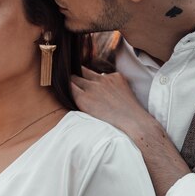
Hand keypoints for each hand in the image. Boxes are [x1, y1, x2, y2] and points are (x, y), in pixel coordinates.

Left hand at [72, 66, 190, 195]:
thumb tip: (102, 93)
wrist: (134, 123)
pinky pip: (71, 89)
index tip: (81, 77)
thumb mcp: (125, 94)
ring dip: (71, 82)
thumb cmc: (131, 115)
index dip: (87, 75)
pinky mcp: (84, 97)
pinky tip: (60, 90)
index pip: (96, 72)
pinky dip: (66, 89)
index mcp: (115, 77)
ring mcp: (93, 87)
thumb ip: (113, 89)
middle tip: (67, 76)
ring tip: (62, 82)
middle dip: (77, 74)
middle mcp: (103, 79)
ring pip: (75, 79)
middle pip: (83, 71)